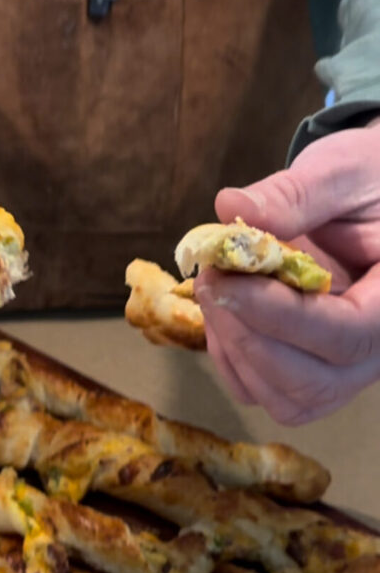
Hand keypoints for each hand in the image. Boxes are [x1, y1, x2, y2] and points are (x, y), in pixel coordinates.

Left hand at [194, 122, 379, 424]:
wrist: (374, 200)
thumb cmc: (370, 183)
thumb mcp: (343, 172)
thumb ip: (295, 195)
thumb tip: (233, 208)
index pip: (347, 336)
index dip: (280, 317)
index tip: (226, 281)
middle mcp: (379, 349)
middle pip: (314, 383)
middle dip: (248, 337)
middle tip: (210, 280)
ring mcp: (346, 368)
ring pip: (287, 399)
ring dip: (234, 350)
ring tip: (214, 287)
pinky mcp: (312, 371)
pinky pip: (266, 392)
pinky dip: (231, 359)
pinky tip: (222, 308)